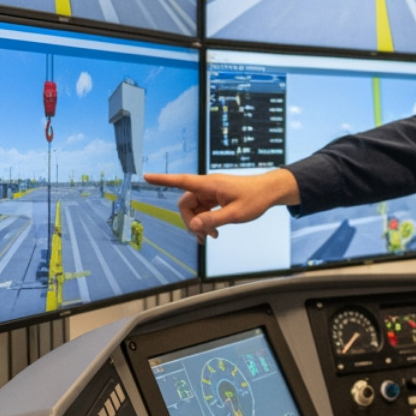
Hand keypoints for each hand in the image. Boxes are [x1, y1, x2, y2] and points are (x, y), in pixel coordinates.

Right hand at [141, 170, 296, 238]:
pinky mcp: (216, 198)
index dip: (162, 180)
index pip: (181, 180)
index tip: (146, 177)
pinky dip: (205, 221)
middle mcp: (207, 186)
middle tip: (202, 237)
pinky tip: (213, 233)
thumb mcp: (235, 214)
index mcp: (209, 185)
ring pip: (194, 209)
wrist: (270, 192)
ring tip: (211, 238)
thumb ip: (213, 220)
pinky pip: (203, 210)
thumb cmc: (255, 199)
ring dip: (198, 224)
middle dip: (189, 221)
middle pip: (186, 203)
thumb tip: (193, 225)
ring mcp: (211, 192)